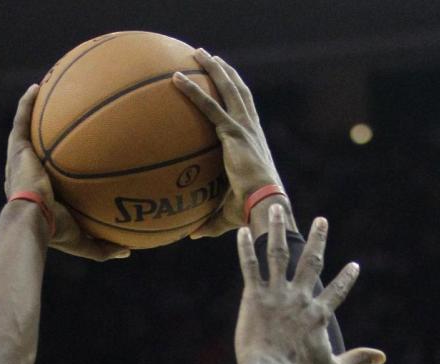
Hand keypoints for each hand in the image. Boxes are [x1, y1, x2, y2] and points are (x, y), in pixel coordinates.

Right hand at [4, 86, 129, 261]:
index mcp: (40, 194)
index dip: (59, 165)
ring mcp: (19, 161)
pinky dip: (27, 103)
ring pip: (26, 131)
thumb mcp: (84, 242)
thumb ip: (104, 246)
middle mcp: (27, 174)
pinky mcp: (16, 150)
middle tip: (63, 120)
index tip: (76, 155)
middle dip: (46, 135)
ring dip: (34, 112)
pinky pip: (21, 120)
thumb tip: (128, 250)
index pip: (50, 176)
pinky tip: (38, 87)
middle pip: (38, 149)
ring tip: (47, 91)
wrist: (32, 220)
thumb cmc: (55, 233)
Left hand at [172, 50, 286, 238]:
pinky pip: (209, 106)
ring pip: (228, 89)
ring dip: (213, 69)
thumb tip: (191, 234)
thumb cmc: (249, 214)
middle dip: (225, 73)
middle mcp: (251, 130)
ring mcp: (243, 128)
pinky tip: (176, 79)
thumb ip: (208, 222)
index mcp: (253, 144)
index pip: (245, 113)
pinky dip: (193, 91)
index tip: (227, 83)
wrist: (264, 206)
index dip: (237, 95)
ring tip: (199, 54)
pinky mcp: (233, 132)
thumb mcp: (225, 217)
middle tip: (210, 58)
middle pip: (239, 92)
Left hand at [235, 206, 385, 363]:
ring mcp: (276, 295)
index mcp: (318, 315)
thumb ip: (357, 360)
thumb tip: (382, 357)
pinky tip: (240, 232)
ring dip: (278, 230)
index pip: (337, 291)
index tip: (354, 265)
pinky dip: (245, 249)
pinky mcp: (254, 297)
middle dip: (318, 239)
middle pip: (311, 261)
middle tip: (321, 221)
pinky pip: (250, 267)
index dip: (346, 278)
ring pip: (278, 254)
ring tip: (277, 209)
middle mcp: (300, 298)